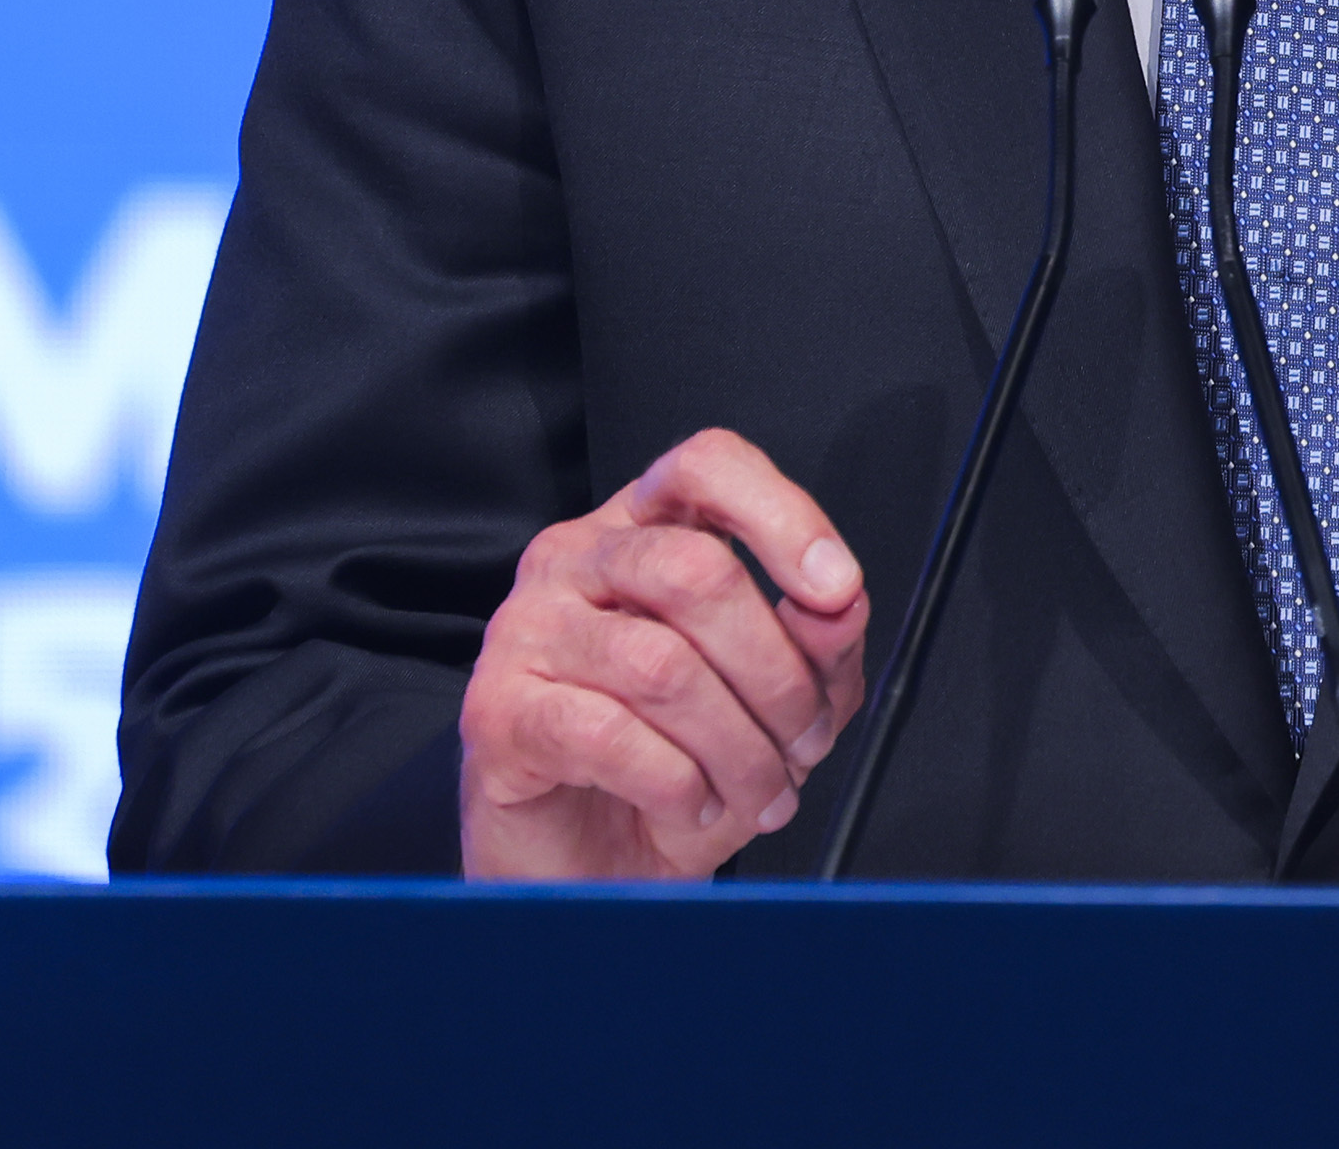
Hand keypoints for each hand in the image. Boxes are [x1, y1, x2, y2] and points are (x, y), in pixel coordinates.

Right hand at [457, 428, 873, 879]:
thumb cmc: (671, 774)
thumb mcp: (768, 708)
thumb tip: (842, 609)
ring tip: (758, 795)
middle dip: (776, 672)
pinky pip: (609, 734)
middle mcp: (576, 561)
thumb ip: (814, 650)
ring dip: (738, 749)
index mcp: (643, 532)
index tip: (836, 588)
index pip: (706, 467)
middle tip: (804, 740)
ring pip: (662, 664)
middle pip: (696, 569)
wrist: (585, 872)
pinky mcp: (497, 710)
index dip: (783, 517)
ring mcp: (525, 629)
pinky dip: (675, 783)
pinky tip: (690, 804)